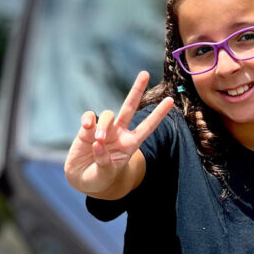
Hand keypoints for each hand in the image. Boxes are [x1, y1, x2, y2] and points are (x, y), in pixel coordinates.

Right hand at [64, 71, 173, 194]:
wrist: (83, 180)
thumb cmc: (99, 178)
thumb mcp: (105, 174)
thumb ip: (104, 161)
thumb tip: (99, 142)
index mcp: (130, 144)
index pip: (147, 127)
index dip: (158, 115)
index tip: (170, 101)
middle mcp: (119, 133)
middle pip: (130, 108)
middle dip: (137, 90)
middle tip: (145, 74)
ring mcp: (104, 130)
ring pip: (108, 114)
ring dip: (104, 125)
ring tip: (99, 140)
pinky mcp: (87, 129)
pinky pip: (90, 117)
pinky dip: (88, 119)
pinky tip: (86, 127)